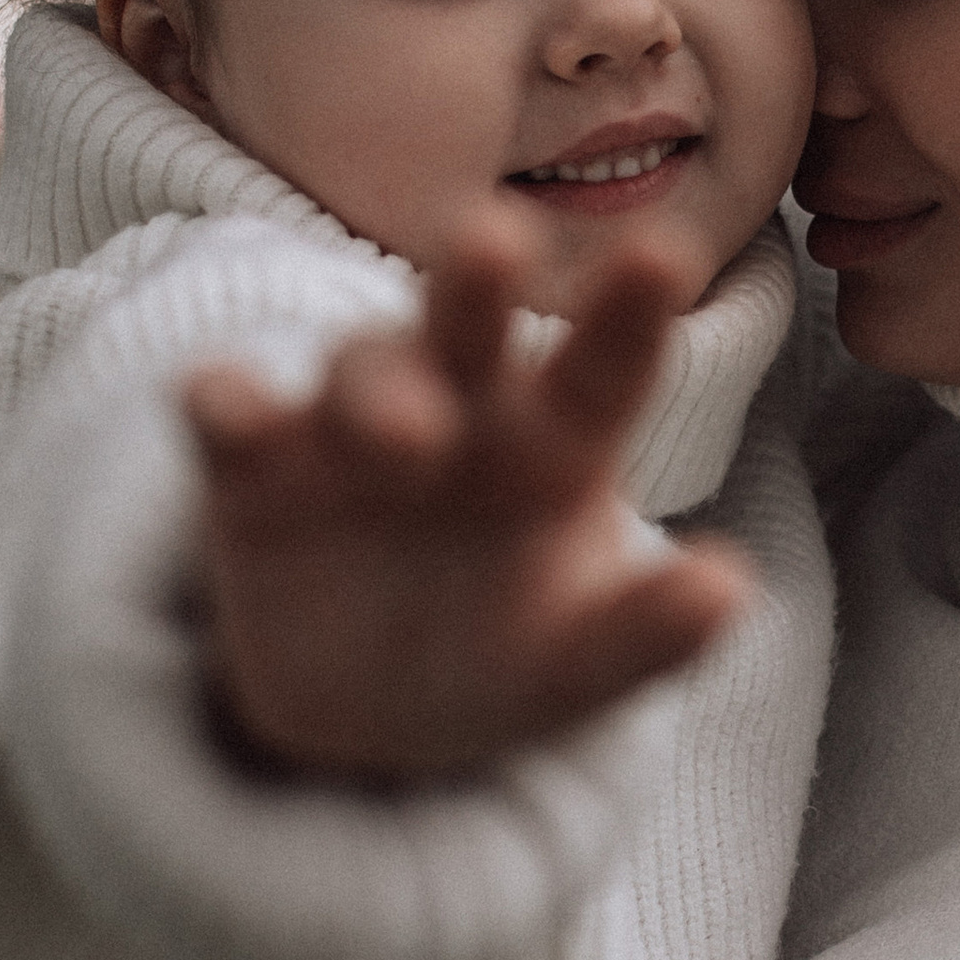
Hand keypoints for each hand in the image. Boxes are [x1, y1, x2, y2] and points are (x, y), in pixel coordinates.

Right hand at [185, 212, 752, 779]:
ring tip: (408, 438)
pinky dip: (227, 403)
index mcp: (554, 443)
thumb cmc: (502, 654)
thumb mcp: (578, 667)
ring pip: (360, 369)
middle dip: (477, 280)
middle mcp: (455, 408)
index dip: (629, 314)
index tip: (664, 254)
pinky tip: (228, 407)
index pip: (602, 370)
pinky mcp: (252, 472)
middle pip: (469, 327)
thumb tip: (732, 589)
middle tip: (496, 240)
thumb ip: (646, 633)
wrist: (366, 720)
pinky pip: (229, 413)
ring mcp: (348, 430)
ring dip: (377, 387)